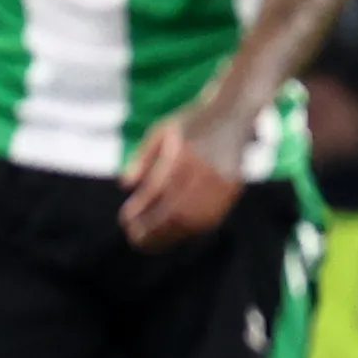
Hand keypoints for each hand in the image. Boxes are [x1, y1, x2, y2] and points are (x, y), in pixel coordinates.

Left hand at [119, 102, 248, 249]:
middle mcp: (201, 173)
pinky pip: (210, 219)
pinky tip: (176, 233)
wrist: (233, 114)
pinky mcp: (232, 191)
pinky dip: (190, 230)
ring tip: (152, 243)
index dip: (139, 211)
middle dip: (152, 231)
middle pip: (173, 214)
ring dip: (169, 236)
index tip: (125, 221)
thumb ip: (142, 158)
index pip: (155, 193)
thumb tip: (125, 186)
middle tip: (135, 239)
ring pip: (192, 221)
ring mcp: (219, 184)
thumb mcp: (161, 132)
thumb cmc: (192, 123)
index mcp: (181, 157)